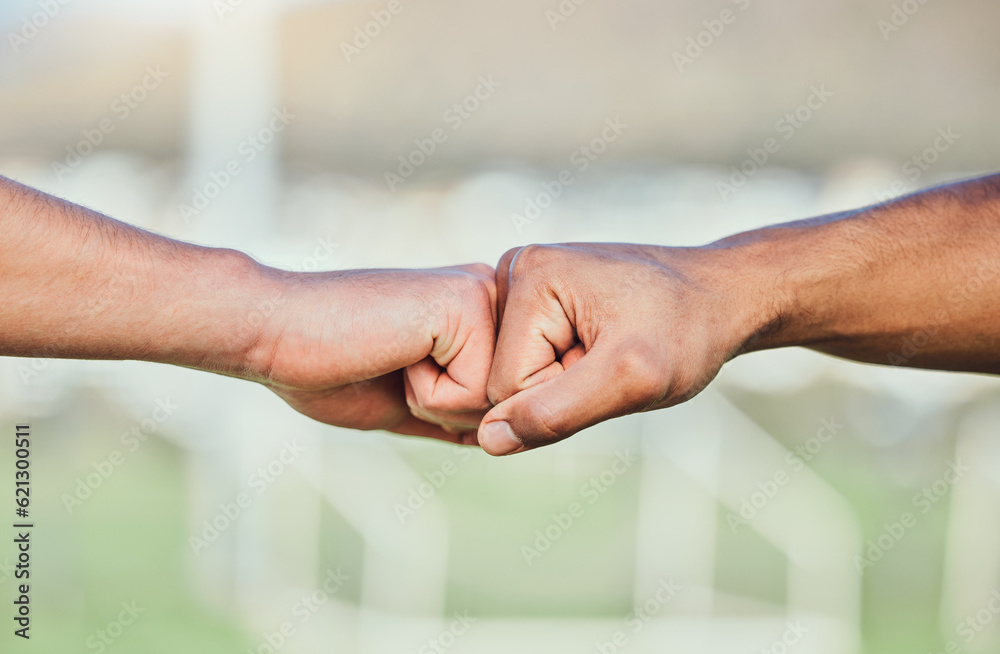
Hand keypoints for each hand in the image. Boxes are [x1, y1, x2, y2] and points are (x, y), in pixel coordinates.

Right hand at [248, 264, 496, 444]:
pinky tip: (395, 355)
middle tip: (394, 368)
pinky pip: (477, 393)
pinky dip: (429, 396)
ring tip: (394, 359)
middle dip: (449, 411)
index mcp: (475, 311)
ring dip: (437, 405)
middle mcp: (488, 293)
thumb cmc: (328, 368)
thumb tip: (498, 438)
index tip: (396, 372)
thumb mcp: (406, 402)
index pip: (503, 398)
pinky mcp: (467, 304)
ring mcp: (482, 294)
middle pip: (509, 402)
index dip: (448, 414)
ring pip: (498, 401)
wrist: (274, 334)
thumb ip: (454, 415)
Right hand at [478, 243, 770, 454]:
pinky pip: (530, 360)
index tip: (610, 367)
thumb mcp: (630, 379)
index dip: (561, 398)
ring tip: (609, 350)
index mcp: (526, 275)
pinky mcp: (536, 299)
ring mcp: (523, 283)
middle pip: (503, 379)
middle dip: (560, 387)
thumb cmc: (687, 330)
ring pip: (516, 374)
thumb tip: (488, 440)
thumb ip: (556, 413)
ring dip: (565, 381)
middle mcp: (514, 270)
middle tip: (612, 359)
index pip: (504, 386)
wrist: (721, 296)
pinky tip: (601, 346)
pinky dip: (567, 368)